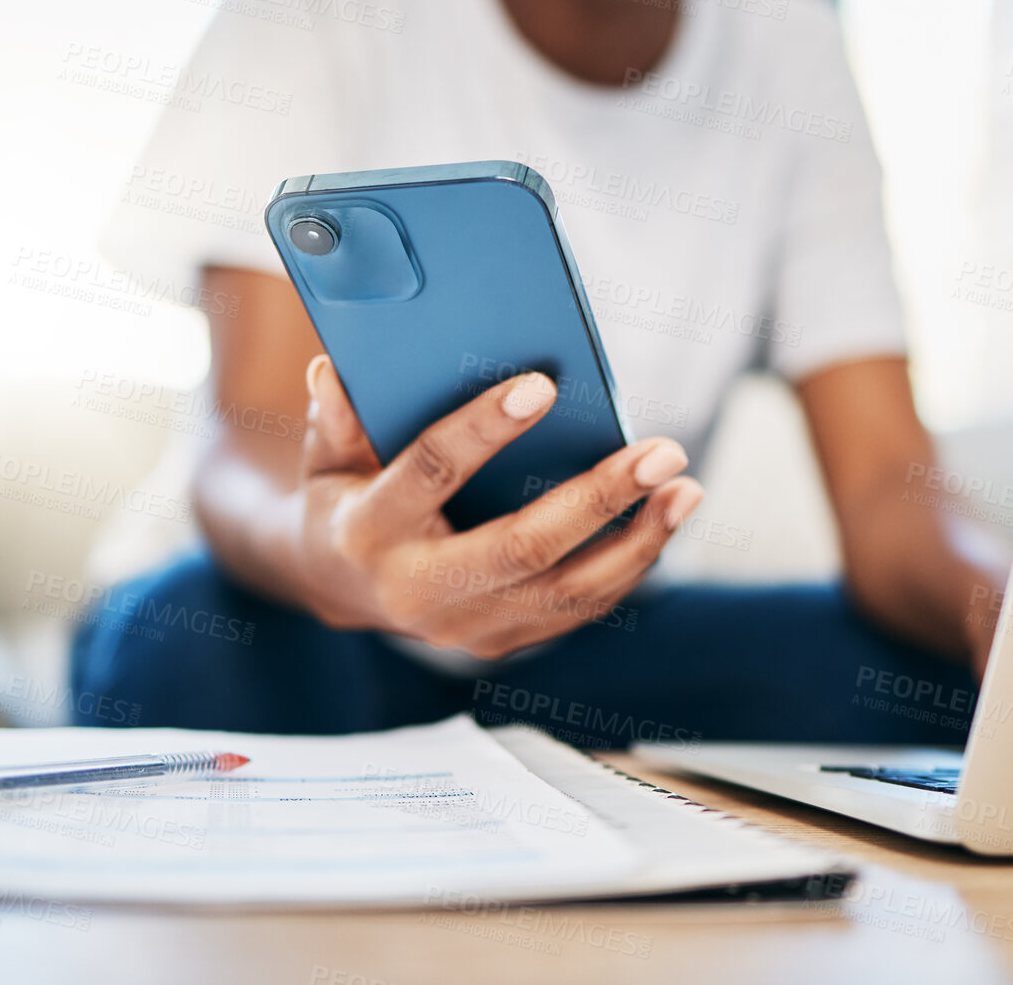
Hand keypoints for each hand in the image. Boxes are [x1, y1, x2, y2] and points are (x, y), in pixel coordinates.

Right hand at [273, 355, 704, 657]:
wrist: (340, 585)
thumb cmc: (346, 495)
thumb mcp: (326, 453)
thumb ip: (336, 415)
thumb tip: (335, 370)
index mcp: (367, 531)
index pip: (432, 472)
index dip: (485, 428)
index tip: (544, 385)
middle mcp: (417, 591)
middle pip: (523, 546)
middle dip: (600, 497)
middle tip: (662, 452)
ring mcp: (464, 627)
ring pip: (567, 591)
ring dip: (638, 540)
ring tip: (686, 489)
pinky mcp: (501, 641)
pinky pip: (578, 609)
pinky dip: (629, 566)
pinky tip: (665, 521)